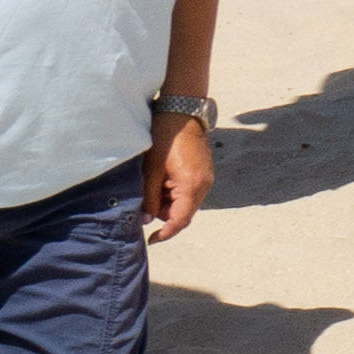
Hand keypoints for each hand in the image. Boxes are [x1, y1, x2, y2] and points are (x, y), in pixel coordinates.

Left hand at [139, 109, 210, 241]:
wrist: (182, 114)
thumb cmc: (165, 138)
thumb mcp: (152, 169)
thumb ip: (150, 197)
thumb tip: (147, 219)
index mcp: (192, 185)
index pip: (180, 220)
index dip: (165, 233)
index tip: (150, 240)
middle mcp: (204, 185)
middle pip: (184, 213)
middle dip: (165, 213)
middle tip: (146, 199)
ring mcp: (207, 178)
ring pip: (187, 203)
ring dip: (169, 201)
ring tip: (154, 182)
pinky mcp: (204, 173)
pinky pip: (190, 192)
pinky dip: (176, 192)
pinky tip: (164, 178)